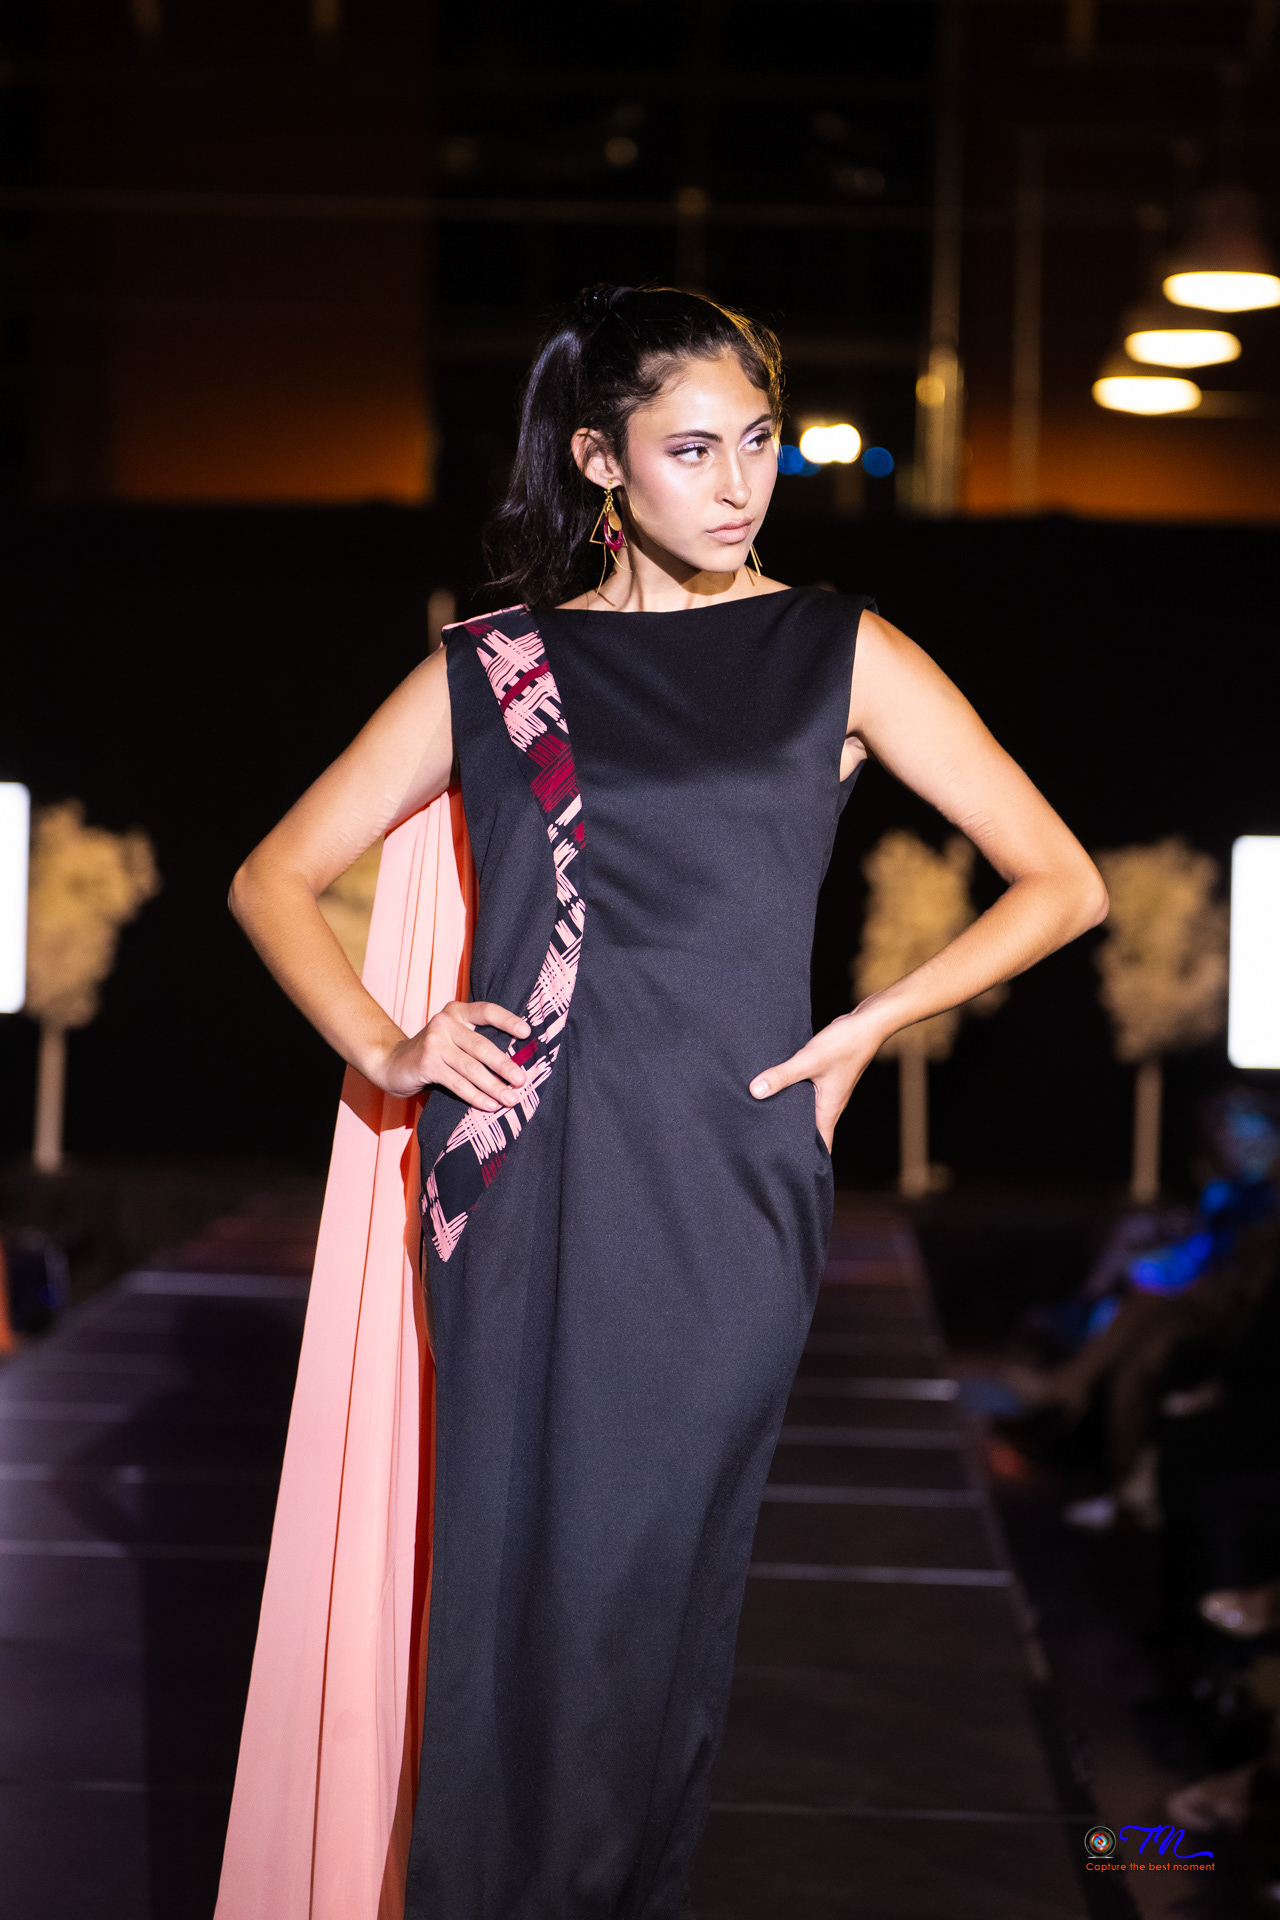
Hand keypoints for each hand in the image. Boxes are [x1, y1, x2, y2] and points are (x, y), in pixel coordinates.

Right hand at [378, 1000, 530, 1108]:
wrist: (391, 1064)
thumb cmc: (433, 1053)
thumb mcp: (454, 1039)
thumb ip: (476, 1043)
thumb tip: (516, 1064)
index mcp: (456, 1012)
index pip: (486, 1011)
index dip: (507, 1020)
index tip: (527, 1033)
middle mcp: (445, 1022)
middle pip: (481, 1045)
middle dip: (505, 1065)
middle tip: (522, 1080)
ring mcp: (434, 1042)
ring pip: (471, 1067)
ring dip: (494, 1086)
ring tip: (510, 1099)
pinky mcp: (426, 1063)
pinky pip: (457, 1083)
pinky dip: (475, 1096)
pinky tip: (489, 1105)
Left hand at [749, 1007, 886, 1150]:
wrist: (867, 1023)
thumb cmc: (846, 1045)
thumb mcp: (809, 1060)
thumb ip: (782, 1075)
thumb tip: (755, 1091)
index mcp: (828, 1110)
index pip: (820, 1146)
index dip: (807, 1161)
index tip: (787, 1170)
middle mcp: (828, 1105)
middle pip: (809, 1131)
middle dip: (792, 1141)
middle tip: (766, 1150)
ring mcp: (826, 1091)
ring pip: (806, 1112)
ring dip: (790, 1117)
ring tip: (764, 1124)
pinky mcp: (822, 1077)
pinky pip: (805, 1094)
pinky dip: (792, 1097)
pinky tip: (775, 1091)